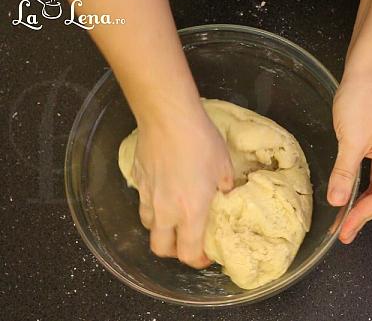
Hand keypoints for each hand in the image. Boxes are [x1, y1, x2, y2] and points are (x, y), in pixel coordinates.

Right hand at [131, 95, 233, 267]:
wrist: (168, 117)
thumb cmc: (201, 142)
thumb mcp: (224, 167)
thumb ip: (225, 188)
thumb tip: (226, 194)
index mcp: (191, 212)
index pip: (188, 254)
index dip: (198, 260)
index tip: (207, 255)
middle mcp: (166, 211)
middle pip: (160, 249)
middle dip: (174, 252)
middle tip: (187, 241)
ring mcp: (148, 196)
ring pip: (149, 226)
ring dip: (161, 228)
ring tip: (174, 217)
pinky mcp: (137, 179)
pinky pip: (143, 201)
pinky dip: (152, 203)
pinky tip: (164, 189)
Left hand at [327, 67, 371, 243]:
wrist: (370, 69)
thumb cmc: (363, 97)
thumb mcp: (350, 140)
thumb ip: (344, 174)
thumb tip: (337, 201)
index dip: (362, 215)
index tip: (345, 230)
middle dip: (365, 212)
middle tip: (345, 230)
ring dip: (367, 200)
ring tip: (348, 217)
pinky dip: (369, 184)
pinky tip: (355, 193)